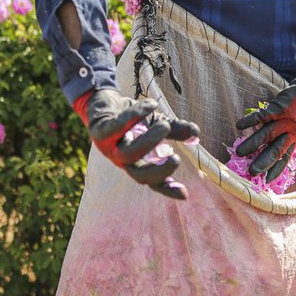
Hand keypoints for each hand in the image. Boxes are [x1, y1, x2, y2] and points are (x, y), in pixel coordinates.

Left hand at [73, 88, 199, 198]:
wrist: (104, 101)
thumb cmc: (132, 118)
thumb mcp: (156, 123)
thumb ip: (175, 130)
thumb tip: (196, 134)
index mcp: (136, 162)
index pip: (152, 181)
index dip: (167, 189)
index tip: (184, 194)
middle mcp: (122, 159)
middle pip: (138, 175)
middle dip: (159, 171)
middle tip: (177, 158)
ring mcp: (109, 147)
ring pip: (127, 155)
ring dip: (149, 142)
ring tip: (166, 126)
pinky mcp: (99, 131)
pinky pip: (117, 126)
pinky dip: (135, 115)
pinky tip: (152, 105)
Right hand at [234, 72, 295, 181]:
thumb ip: (292, 132)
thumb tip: (277, 139)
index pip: (286, 157)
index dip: (276, 169)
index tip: (267, 180)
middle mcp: (292, 131)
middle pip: (275, 150)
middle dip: (262, 162)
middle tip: (251, 172)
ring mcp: (285, 119)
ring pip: (266, 135)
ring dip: (252, 144)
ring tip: (239, 152)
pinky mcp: (280, 107)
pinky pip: (261, 116)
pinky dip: (249, 121)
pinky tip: (239, 126)